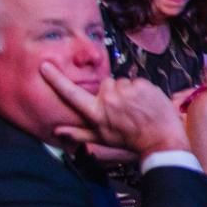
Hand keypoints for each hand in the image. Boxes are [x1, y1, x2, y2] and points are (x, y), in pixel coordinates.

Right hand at [41, 66, 189, 162]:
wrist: (161, 139)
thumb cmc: (129, 140)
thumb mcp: (102, 140)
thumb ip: (78, 134)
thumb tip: (57, 131)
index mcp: (96, 113)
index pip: (72, 93)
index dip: (57, 79)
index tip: (45, 66)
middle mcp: (109, 99)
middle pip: (105, 83)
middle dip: (112, 92)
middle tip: (123, 109)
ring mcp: (126, 91)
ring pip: (122, 82)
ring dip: (127, 92)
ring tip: (135, 108)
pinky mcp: (143, 85)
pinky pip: (137, 81)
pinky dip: (141, 90)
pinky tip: (145, 103)